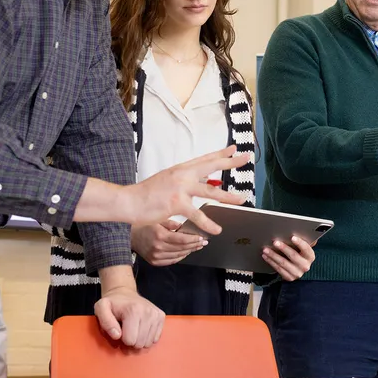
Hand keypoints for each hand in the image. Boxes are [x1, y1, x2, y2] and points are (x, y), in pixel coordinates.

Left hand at [94, 286, 164, 348]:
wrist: (124, 293)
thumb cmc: (112, 304)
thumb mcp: (101, 309)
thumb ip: (106, 322)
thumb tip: (117, 335)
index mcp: (133, 310)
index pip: (130, 341)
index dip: (122, 338)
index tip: (119, 329)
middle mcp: (147, 312)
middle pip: (140, 343)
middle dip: (131, 341)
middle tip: (126, 329)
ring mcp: (156, 314)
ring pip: (148, 342)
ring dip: (140, 339)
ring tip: (134, 328)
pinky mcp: (161, 316)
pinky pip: (156, 338)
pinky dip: (148, 336)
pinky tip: (142, 328)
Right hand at [125, 146, 248, 231]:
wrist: (130, 201)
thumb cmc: (148, 193)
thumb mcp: (169, 179)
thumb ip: (186, 179)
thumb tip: (204, 179)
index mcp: (181, 168)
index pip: (206, 158)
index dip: (221, 153)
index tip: (235, 149)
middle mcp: (183, 174)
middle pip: (212, 165)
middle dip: (231, 162)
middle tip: (247, 158)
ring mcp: (181, 188)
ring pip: (210, 191)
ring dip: (228, 197)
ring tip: (242, 200)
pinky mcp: (177, 203)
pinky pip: (197, 215)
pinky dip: (208, 223)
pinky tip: (216, 229)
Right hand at [131, 219, 206, 265]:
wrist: (129, 236)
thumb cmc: (144, 225)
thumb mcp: (158, 219)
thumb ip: (172, 223)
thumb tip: (184, 227)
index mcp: (160, 235)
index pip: (182, 240)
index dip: (194, 239)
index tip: (202, 238)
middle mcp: (158, 247)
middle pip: (182, 248)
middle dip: (194, 245)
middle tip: (203, 242)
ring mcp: (156, 256)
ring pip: (178, 255)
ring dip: (189, 251)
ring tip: (197, 247)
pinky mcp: (154, 261)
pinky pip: (172, 261)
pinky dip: (181, 257)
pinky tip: (186, 252)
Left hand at [262, 235, 315, 280]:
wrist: (297, 268)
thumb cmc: (298, 253)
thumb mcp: (302, 248)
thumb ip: (301, 241)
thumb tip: (298, 231)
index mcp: (310, 256)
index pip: (306, 249)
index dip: (300, 243)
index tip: (292, 237)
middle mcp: (305, 266)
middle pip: (293, 255)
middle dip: (283, 248)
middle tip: (275, 242)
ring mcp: (297, 273)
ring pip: (283, 263)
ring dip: (273, 255)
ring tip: (266, 249)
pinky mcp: (289, 277)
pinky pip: (278, 269)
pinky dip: (270, 261)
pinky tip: (266, 256)